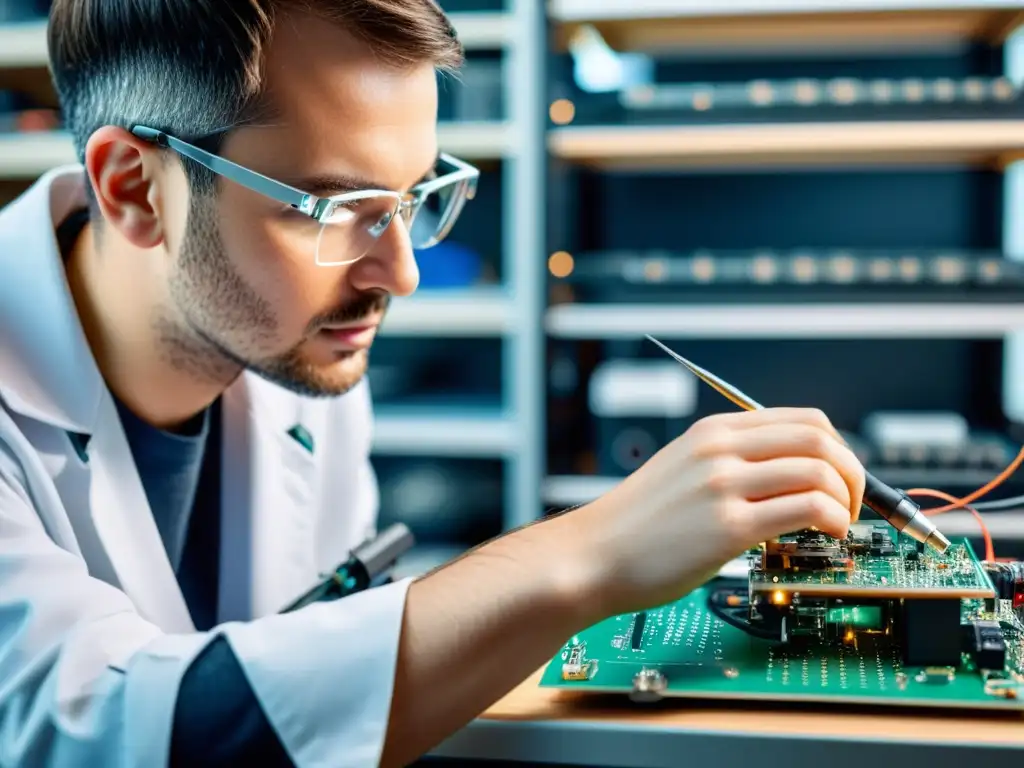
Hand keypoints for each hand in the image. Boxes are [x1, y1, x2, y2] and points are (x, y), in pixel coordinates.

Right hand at [561, 407, 865, 618]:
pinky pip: (807, 507)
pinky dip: (833, 519)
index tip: (842, 478)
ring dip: (846, 499)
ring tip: (837, 523)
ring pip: (819, 470)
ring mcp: (723, 485)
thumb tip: (790, 473)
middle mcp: (720, 450)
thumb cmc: (636, 524)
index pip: (804, 420)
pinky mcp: (728, 526)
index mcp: (712, 432)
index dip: (839, 449)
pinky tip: (826, 535)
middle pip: (819, 438)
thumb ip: (730, 462)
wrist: (594, 555)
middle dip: (853, 471)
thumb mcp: (682, 470)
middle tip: (852, 502)